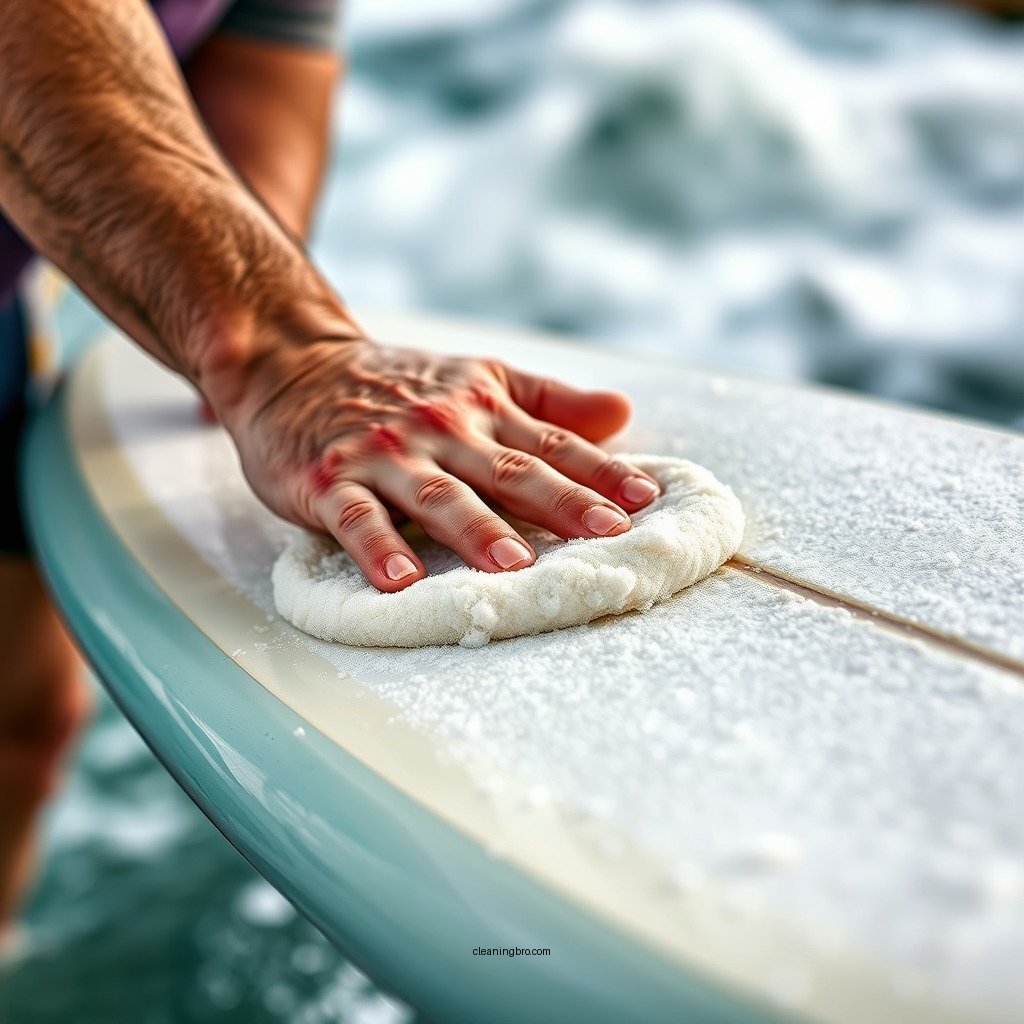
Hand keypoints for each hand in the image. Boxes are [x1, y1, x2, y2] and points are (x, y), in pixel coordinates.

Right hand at [218, 336, 661, 591]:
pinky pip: (357, 517)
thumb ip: (548, 401)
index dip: (599, 471)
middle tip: (606, 533)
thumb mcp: (477, 378)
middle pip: (508, 470)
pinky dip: (377, 548)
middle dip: (560, 503)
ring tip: (515, 566)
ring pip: (438, 496)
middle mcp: (440, 429)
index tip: (646, 500)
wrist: (292, 362)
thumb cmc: (396, 384)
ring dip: (477, 530)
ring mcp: (384, 454)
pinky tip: (401, 581)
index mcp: (481, 407)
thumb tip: (623, 412)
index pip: (551, 442)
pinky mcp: (330, 480)